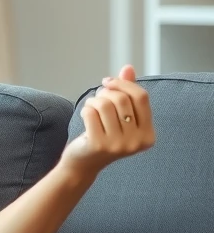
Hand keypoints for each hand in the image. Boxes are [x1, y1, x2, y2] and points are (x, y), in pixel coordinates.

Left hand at [60, 65, 155, 179]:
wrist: (83, 165)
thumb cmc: (103, 136)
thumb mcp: (119, 117)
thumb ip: (127, 93)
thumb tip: (128, 67)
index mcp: (149, 134)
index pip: (141, 97)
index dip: (124, 83)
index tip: (108, 81)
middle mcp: (137, 142)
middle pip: (122, 99)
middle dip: (105, 93)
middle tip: (97, 99)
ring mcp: (118, 145)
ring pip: (105, 104)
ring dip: (93, 100)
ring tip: (90, 107)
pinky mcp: (98, 144)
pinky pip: (91, 112)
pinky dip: (85, 109)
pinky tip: (85, 116)